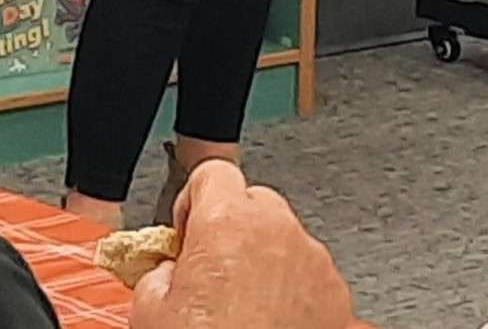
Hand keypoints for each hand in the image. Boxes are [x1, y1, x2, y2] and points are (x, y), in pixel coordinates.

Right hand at [130, 162, 353, 328]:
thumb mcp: (151, 313)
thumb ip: (157, 273)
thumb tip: (168, 272)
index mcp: (225, 221)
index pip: (211, 173)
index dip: (194, 200)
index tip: (189, 229)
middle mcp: (275, 228)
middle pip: (252, 202)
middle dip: (233, 228)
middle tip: (214, 270)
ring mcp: (311, 257)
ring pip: (283, 237)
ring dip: (265, 259)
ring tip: (244, 306)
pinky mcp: (335, 289)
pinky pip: (309, 271)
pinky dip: (293, 288)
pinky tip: (272, 319)